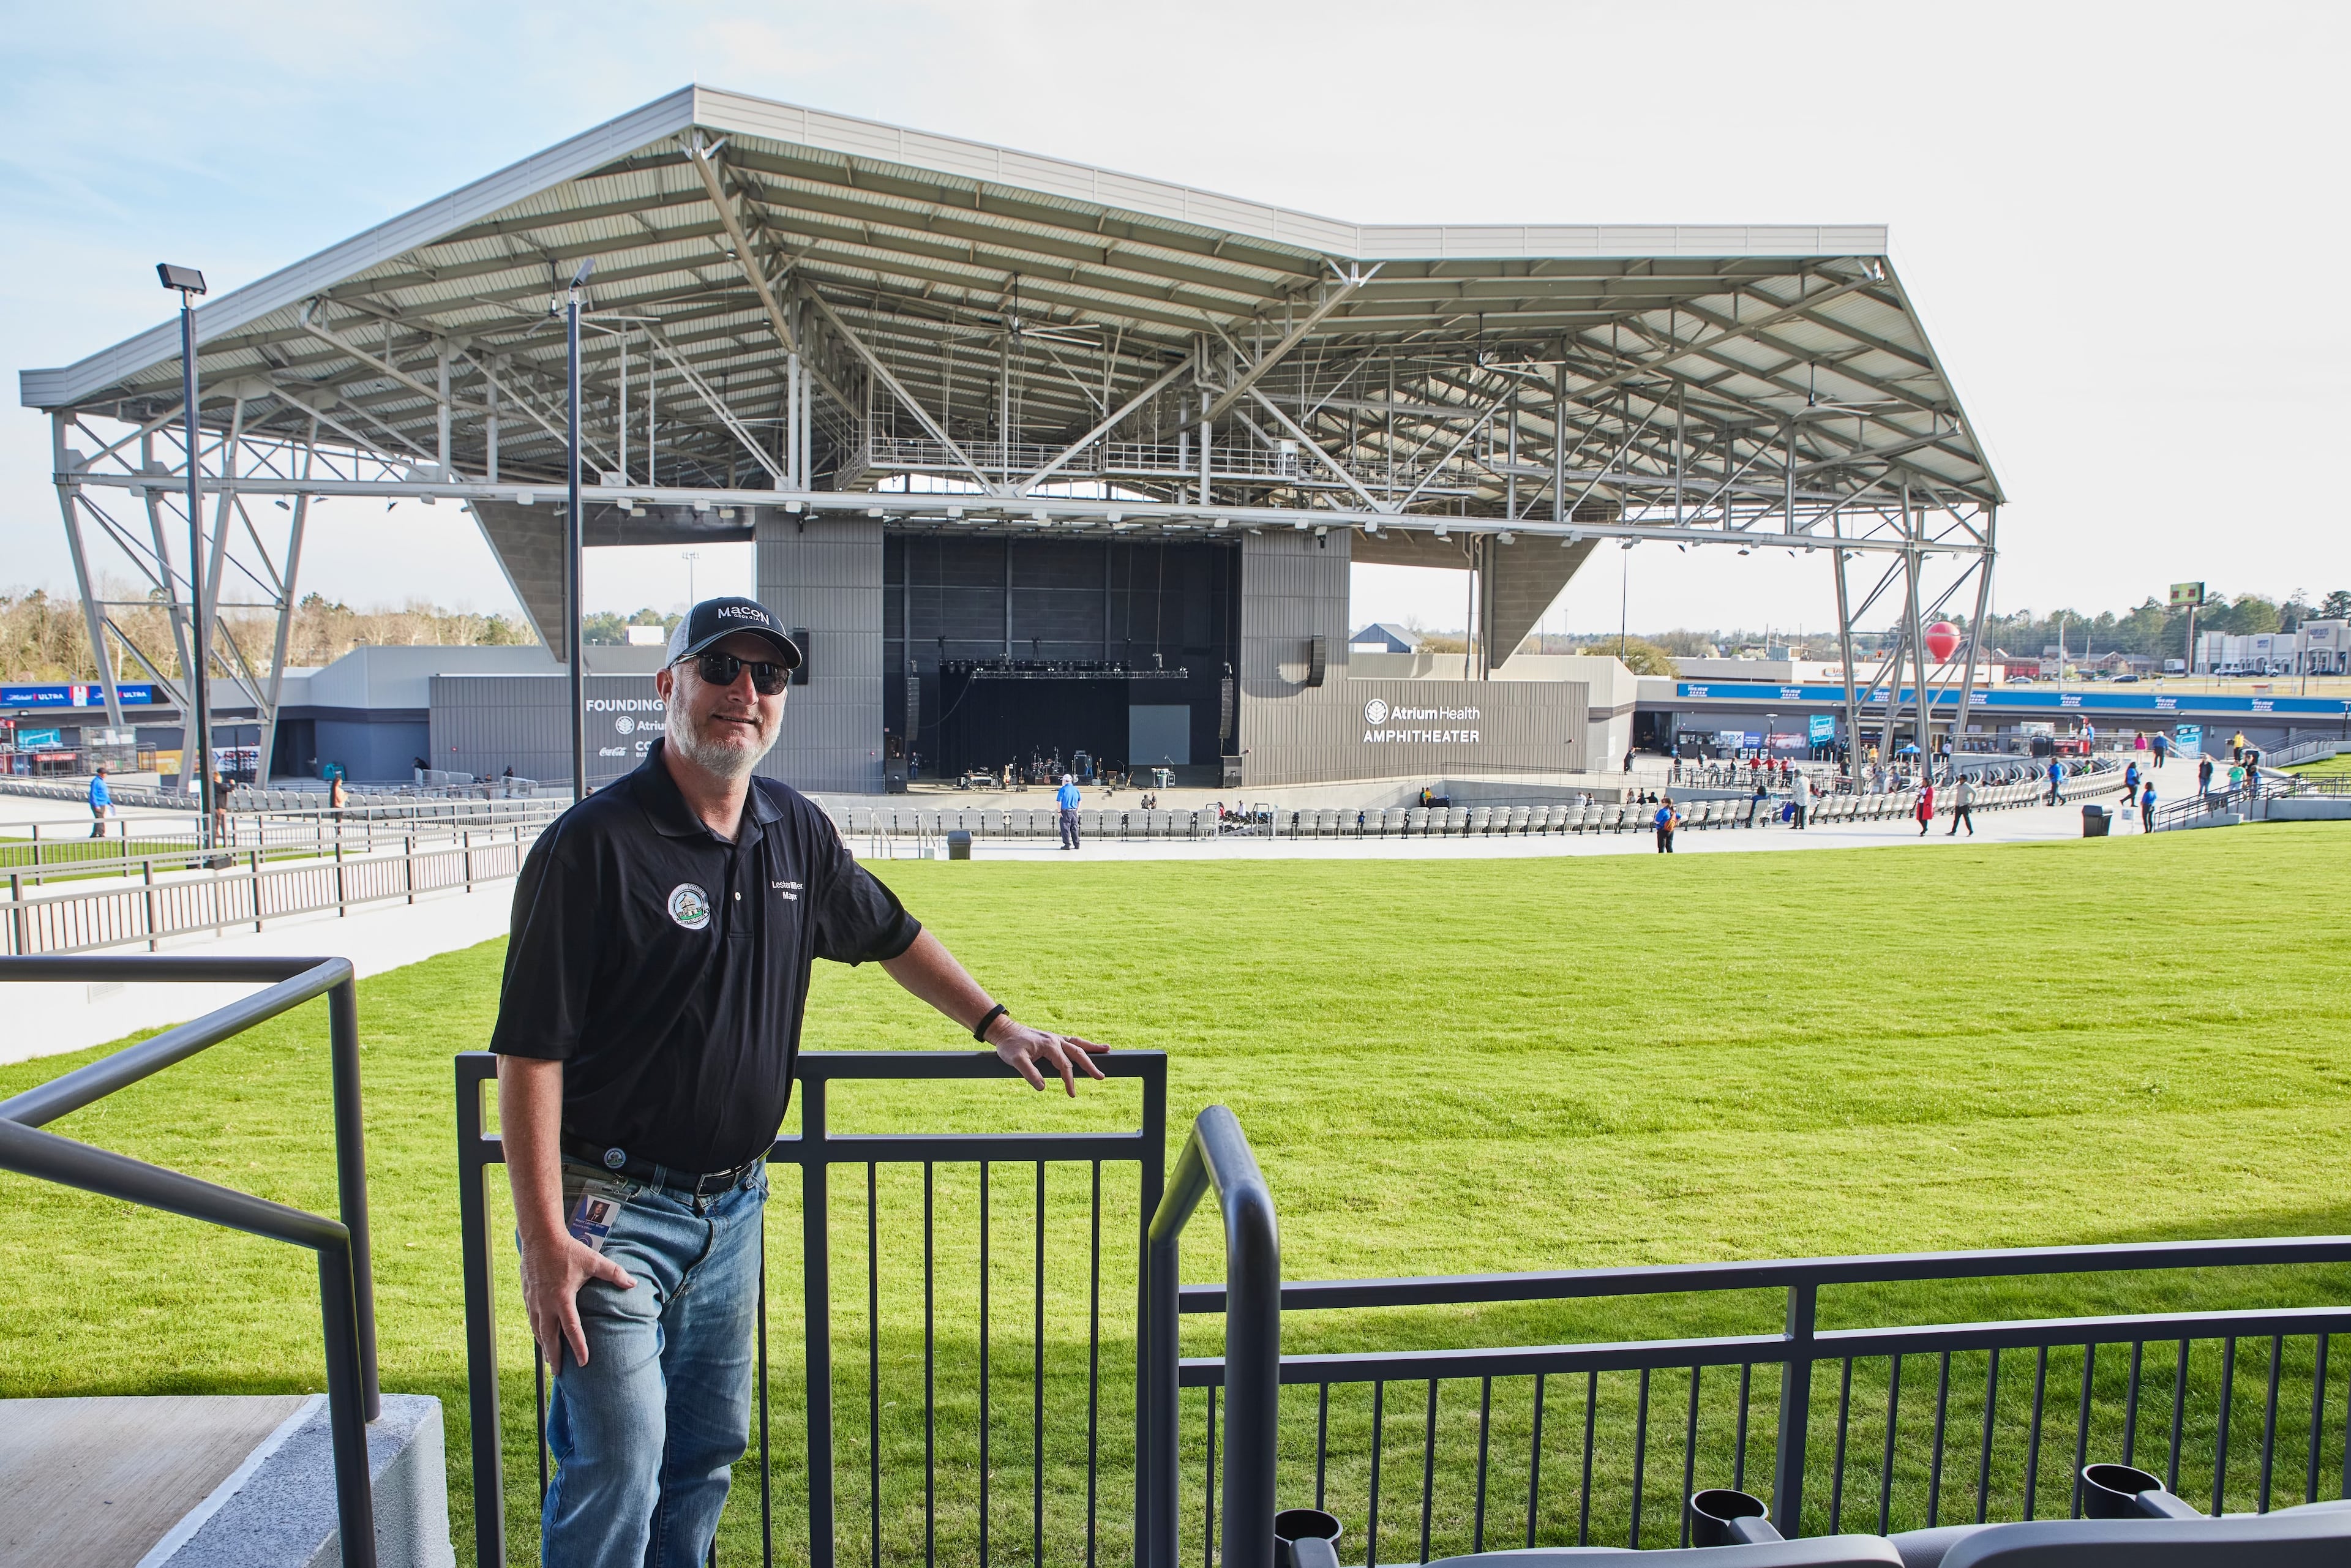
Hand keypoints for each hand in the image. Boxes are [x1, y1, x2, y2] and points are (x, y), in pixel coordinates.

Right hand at [518, 1226, 633, 1366]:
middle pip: (549, 1337)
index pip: (572, 1329)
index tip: (584, 1362)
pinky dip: (537, 1332)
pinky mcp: (527, 1297)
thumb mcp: (594, 1261)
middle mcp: (545, 1304)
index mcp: (562, 1298)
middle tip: (559, 1373)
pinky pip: (531, 1320)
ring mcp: (533, 1301)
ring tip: (550, 1360)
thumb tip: (633, 1283)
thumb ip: (614, 1273)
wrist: (540, 1238)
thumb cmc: (568, 1250)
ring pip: (537, 1331)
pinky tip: (541, 1338)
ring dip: (544, 1347)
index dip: (579, 1347)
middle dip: (555, 1357)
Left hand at [986, 1017, 1108, 1095]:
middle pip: (1078, 1053)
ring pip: (1078, 1044)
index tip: (1072, 1095)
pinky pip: (1071, 1041)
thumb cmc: (1009, 1046)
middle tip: (1101, 1077)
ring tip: (1107, 1050)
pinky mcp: (1053, 1039)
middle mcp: (1055, 1040)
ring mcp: (1055, 1038)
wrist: (1004, 1031)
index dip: (1069, 1081)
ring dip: (1092, 1048)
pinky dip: (1082, 1044)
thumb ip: (1029, 1073)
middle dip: (1090, 1065)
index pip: (1064, 1066)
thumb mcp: (1016, 1060)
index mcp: (1050, 1045)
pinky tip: (1088, 1047)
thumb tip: (1042, 1087)